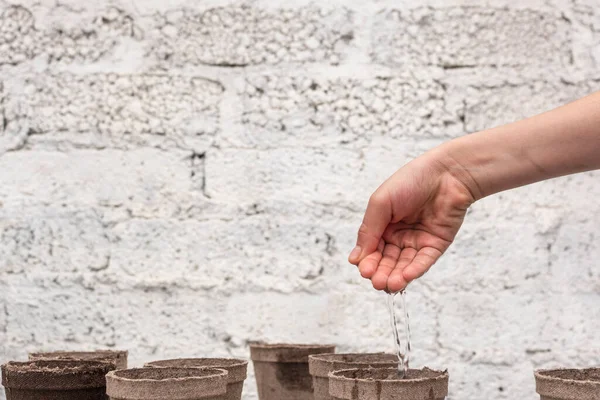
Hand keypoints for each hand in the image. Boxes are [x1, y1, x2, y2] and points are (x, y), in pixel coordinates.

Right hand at [348, 151, 475, 291]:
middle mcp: (398, 235)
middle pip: (386, 260)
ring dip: (396, 276)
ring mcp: (417, 241)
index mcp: (382, 224)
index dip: (367, 261)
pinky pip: (423, 261)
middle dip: (380, 272)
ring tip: (390, 285)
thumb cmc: (411, 181)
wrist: (447, 173)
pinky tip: (405, 278)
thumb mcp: (381, 203)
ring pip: (403, 265)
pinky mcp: (435, 245)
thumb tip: (355, 258)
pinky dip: (414, 270)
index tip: (363, 270)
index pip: (371, 249)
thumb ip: (368, 230)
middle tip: (376, 281)